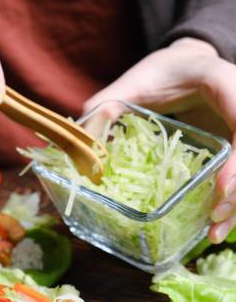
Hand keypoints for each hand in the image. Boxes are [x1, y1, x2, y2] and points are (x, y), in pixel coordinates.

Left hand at [83, 38, 235, 242]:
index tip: (220, 188)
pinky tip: (214, 223)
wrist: (185, 67)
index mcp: (220, 81)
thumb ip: (106, 106)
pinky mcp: (234, 148)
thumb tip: (82, 144)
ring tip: (213, 234)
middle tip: (214, 219)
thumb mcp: (132, 83)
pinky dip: (229, 201)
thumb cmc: (161, 74)